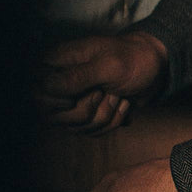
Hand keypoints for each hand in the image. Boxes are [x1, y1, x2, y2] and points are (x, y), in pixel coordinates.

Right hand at [36, 30, 168, 133]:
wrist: (157, 68)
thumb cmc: (134, 58)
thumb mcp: (109, 65)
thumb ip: (77, 77)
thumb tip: (45, 86)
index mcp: (58, 62)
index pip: (34, 92)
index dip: (54, 101)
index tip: (75, 96)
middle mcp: (60, 83)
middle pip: (53, 116)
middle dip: (88, 109)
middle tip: (105, 90)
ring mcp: (73, 101)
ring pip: (75, 128)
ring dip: (105, 114)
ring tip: (117, 94)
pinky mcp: (87, 115)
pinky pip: (92, 132)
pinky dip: (113, 121)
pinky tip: (122, 103)